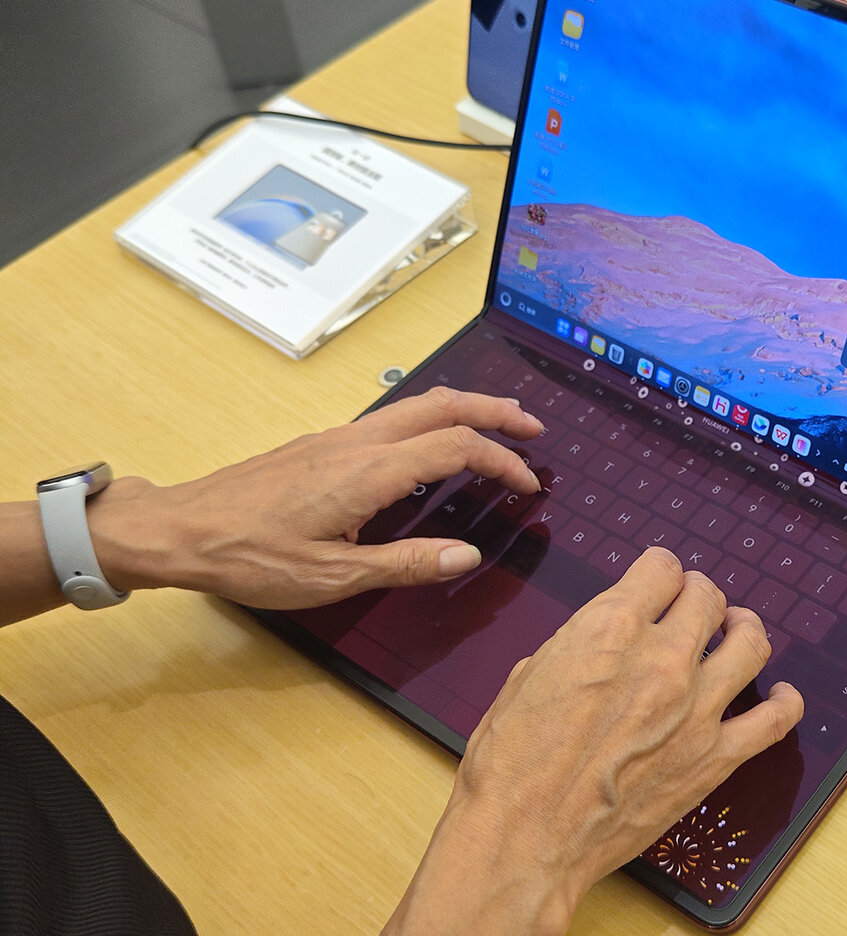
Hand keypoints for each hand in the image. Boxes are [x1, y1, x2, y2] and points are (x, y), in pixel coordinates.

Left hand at [86, 387, 544, 608]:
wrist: (180, 530)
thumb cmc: (249, 556)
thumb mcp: (334, 576)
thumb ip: (407, 564)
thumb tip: (465, 555)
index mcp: (369, 473)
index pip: (456, 448)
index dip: (502, 461)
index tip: (529, 483)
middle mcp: (357, 443)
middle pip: (442, 405)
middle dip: (495, 410)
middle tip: (532, 427)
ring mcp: (337, 438)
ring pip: (415, 405)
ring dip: (463, 410)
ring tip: (495, 427)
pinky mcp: (321, 445)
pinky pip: (391, 419)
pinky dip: (430, 422)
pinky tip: (430, 449)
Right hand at [385, 547, 804, 935]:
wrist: (525, 840)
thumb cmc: (511, 764)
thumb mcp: (528, 675)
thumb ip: (577, 645)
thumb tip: (599, 641)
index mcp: (610, 628)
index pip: (661, 568)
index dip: (658, 572)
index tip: (658, 583)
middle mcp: (662, 658)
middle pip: (707, 597)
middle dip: (698, 596)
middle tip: (693, 606)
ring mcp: (697, 709)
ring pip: (750, 642)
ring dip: (743, 628)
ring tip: (736, 629)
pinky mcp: (715, 758)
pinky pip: (773, 719)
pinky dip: (784, 701)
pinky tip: (781, 693)